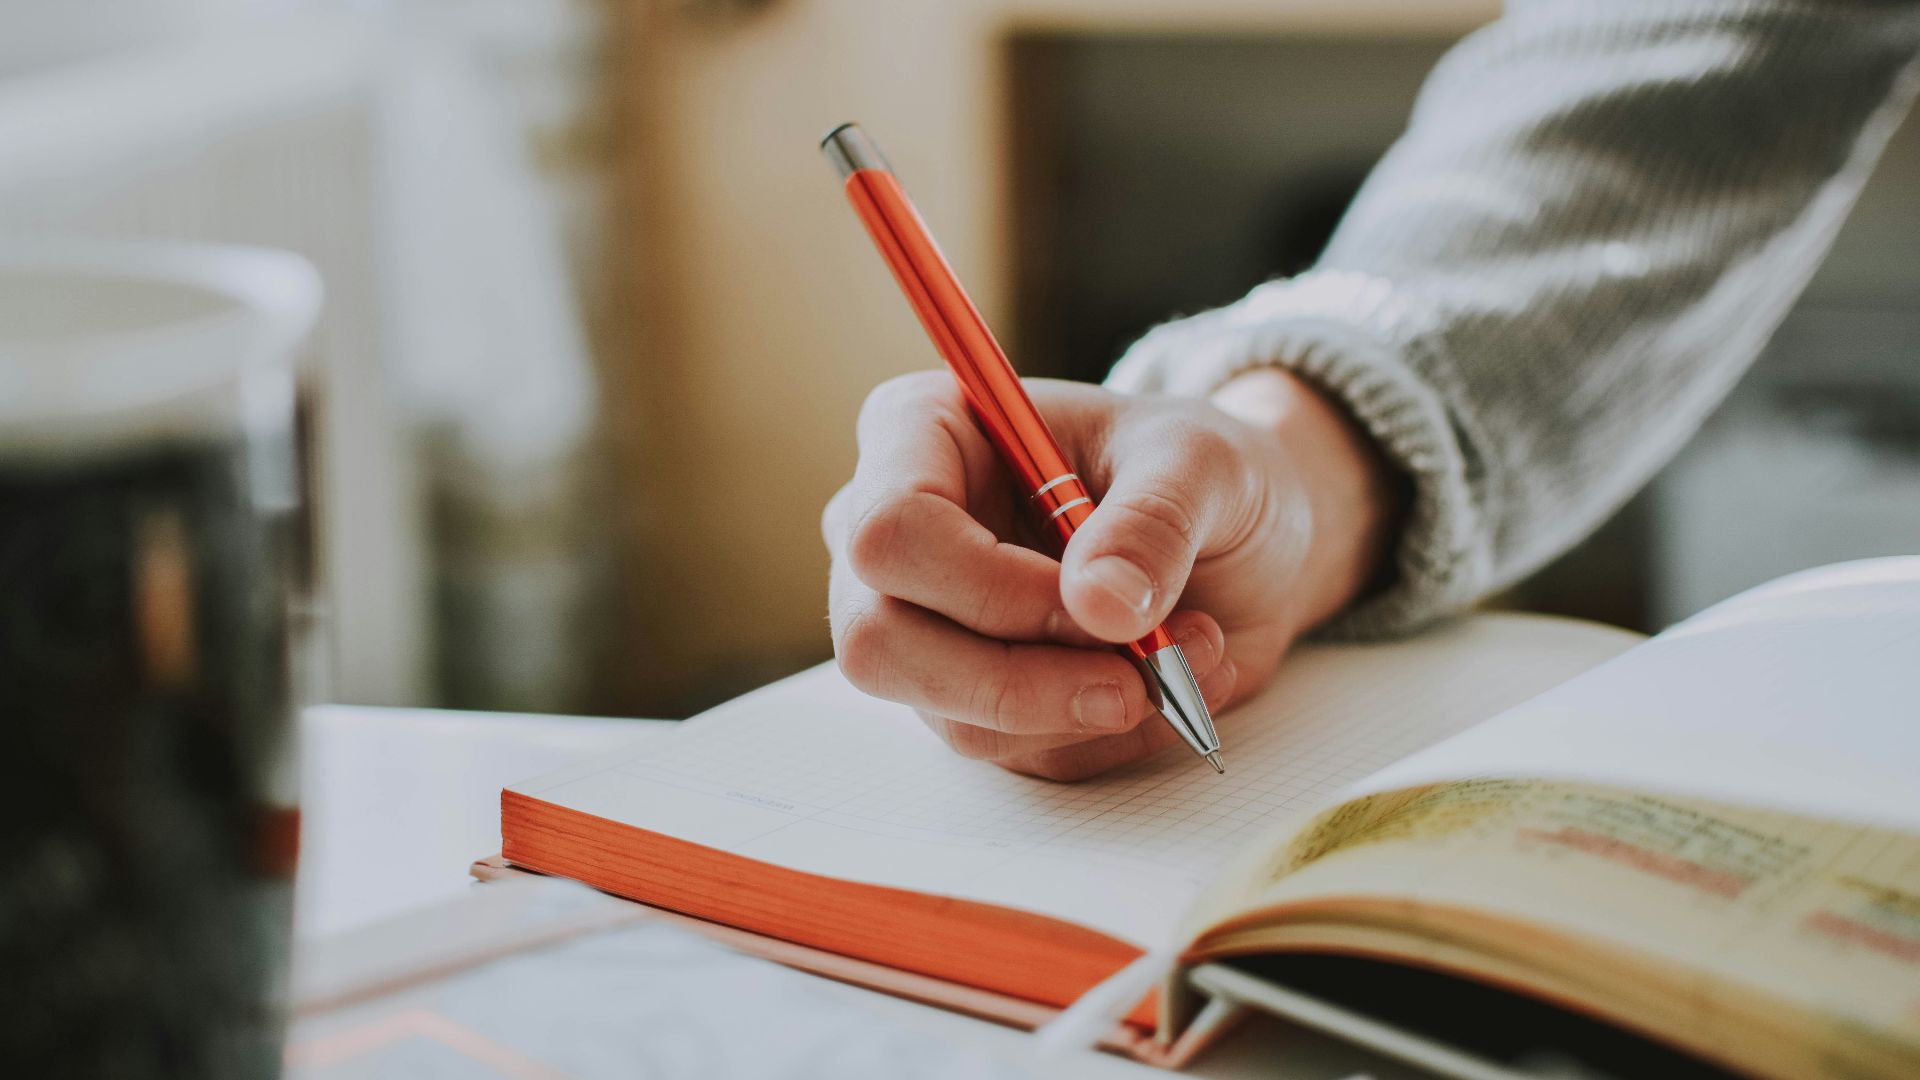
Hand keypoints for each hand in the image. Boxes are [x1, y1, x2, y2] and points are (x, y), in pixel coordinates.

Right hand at [823, 367, 1401, 779]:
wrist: (1240, 536)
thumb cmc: (1197, 470)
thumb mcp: (1202, 463)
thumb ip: (1153, 521)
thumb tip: (1102, 606)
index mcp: (921, 434)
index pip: (889, 531)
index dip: (986, 587)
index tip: (1097, 603)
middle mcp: (897, 536)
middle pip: (880, 642)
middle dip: (1020, 680)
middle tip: (1136, 676)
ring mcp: (922, 626)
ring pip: (952, 715)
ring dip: (1086, 707)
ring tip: (1190, 651)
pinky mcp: (970, 698)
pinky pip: (1016, 751)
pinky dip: (1108, 733)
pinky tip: (1171, 679)